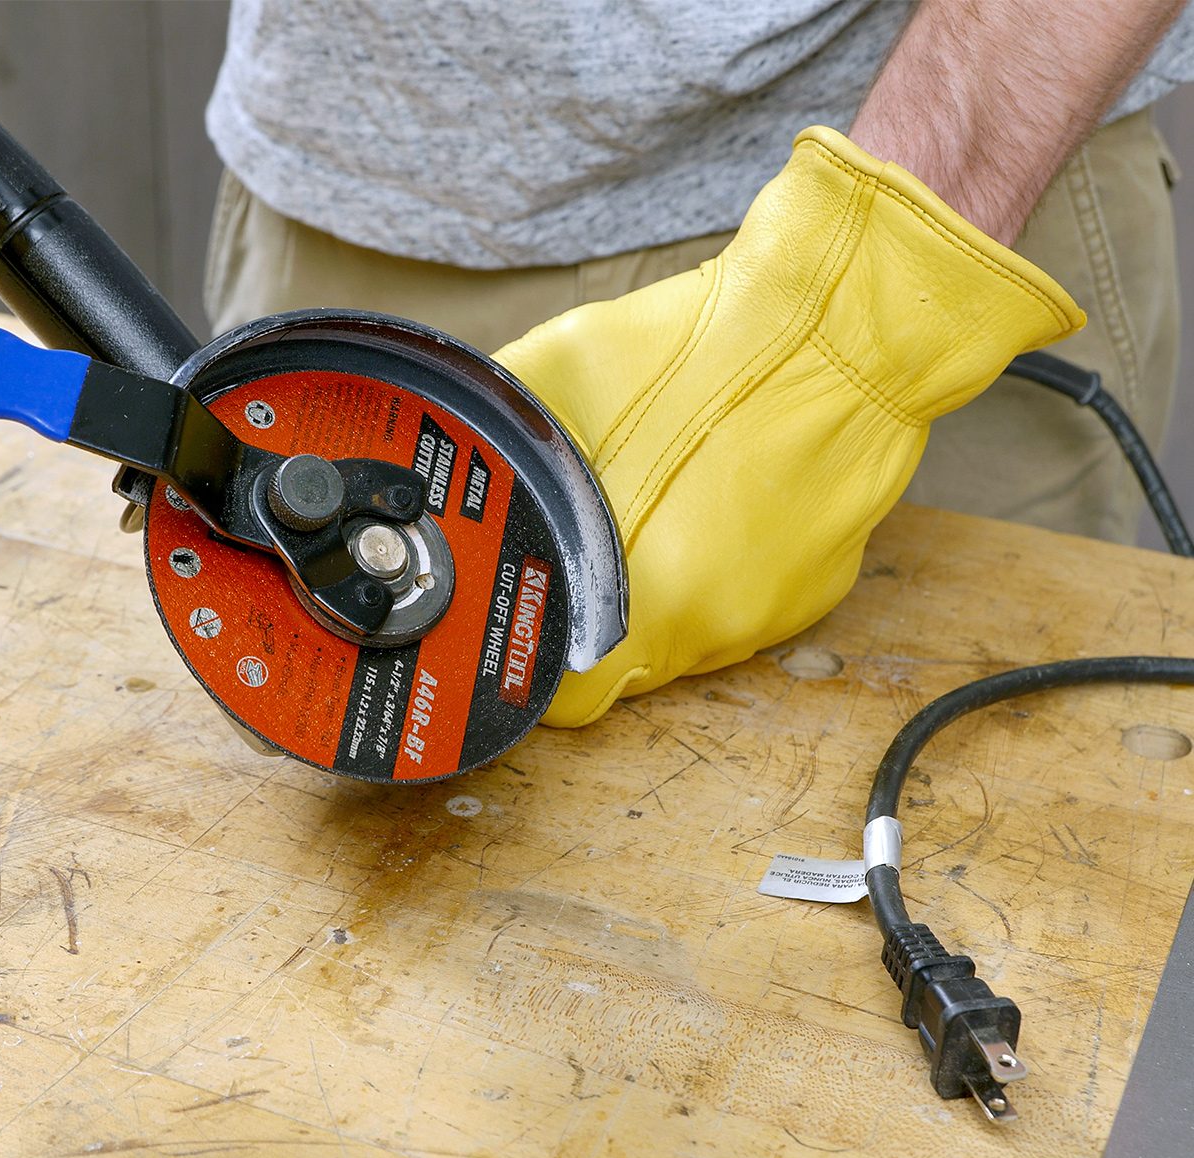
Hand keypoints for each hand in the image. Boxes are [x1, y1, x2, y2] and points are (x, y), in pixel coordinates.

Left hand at [495, 127, 1084, 727]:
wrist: (842, 318)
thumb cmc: (709, 345)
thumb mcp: (560, 372)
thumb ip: (503, 435)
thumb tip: (454, 464)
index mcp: (647, 597)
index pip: (564, 700)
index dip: (531, 661)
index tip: (519, 625)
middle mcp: (712, 624)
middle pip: (621, 666)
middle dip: (591, 617)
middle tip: (577, 550)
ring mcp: (771, 610)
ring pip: (682, 634)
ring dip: (654, 591)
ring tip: (650, 512)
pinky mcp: (814, 589)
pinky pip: (736, 598)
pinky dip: (712, 566)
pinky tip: (707, 502)